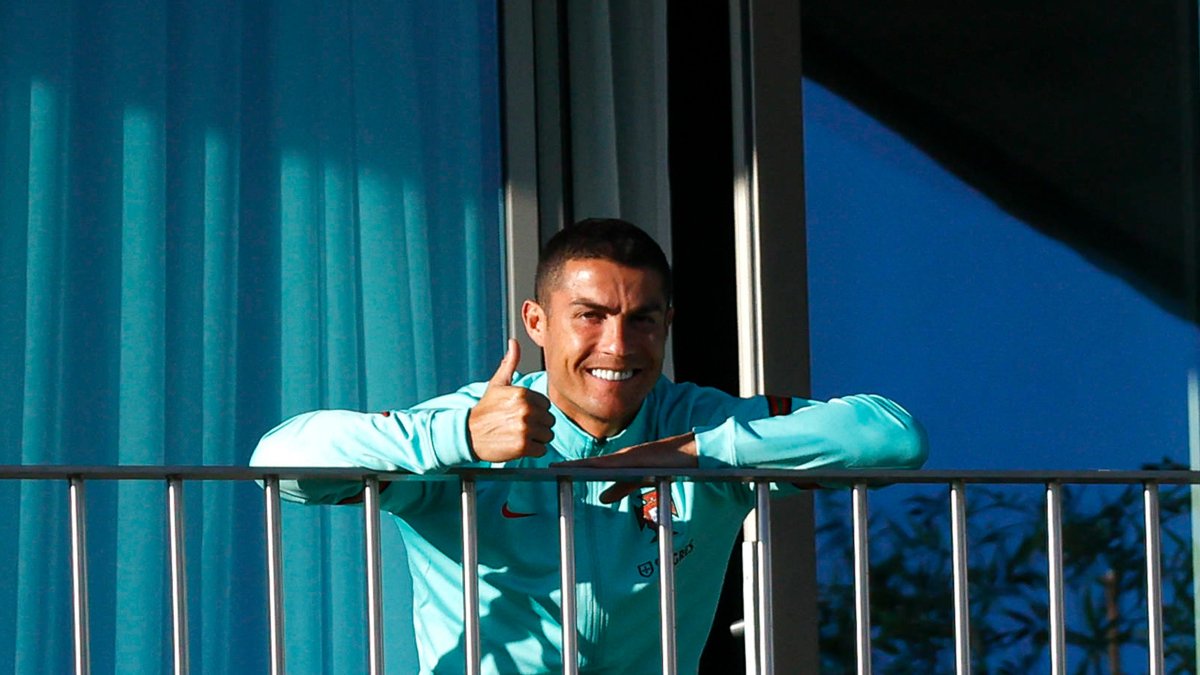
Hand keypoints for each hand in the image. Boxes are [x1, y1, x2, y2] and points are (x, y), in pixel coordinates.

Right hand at [467, 339, 554, 461]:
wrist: (468, 434)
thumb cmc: (485, 410)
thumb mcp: (497, 384)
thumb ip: (510, 363)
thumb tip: (514, 342)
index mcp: (523, 393)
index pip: (546, 405)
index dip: (536, 411)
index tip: (520, 414)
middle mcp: (526, 410)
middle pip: (549, 421)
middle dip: (537, 425)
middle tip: (519, 426)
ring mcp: (525, 429)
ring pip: (547, 435)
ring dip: (536, 438)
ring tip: (518, 435)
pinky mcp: (523, 446)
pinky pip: (542, 449)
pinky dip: (533, 450)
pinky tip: (519, 445)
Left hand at [555, 432, 697, 502]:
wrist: (688, 453)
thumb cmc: (666, 464)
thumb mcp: (640, 479)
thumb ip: (622, 488)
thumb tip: (602, 498)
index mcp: (620, 462)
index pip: (592, 466)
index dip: (574, 468)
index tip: (555, 470)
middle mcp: (621, 457)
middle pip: (590, 463)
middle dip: (570, 466)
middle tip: (550, 468)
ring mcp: (628, 457)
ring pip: (598, 463)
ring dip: (580, 466)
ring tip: (561, 468)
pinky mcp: (637, 459)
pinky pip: (616, 464)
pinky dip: (600, 467)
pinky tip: (588, 468)